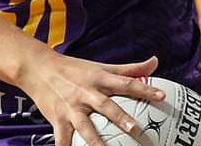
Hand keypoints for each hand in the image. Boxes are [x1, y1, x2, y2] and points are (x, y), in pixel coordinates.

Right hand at [17, 52, 163, 145]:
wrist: (38, 68)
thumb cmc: (75, 69)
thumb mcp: (101, 67)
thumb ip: (129, 68)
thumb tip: (155, 62)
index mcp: (99, 79)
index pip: (126, 83)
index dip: (145, 89)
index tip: (162, 96)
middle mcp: (86, 93)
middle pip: (106, 106)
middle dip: (121, 118)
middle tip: (136, 130)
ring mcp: (71, 108)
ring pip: (86, 127)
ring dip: (96, 141)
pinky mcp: (58, 120)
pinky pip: (63, 139)